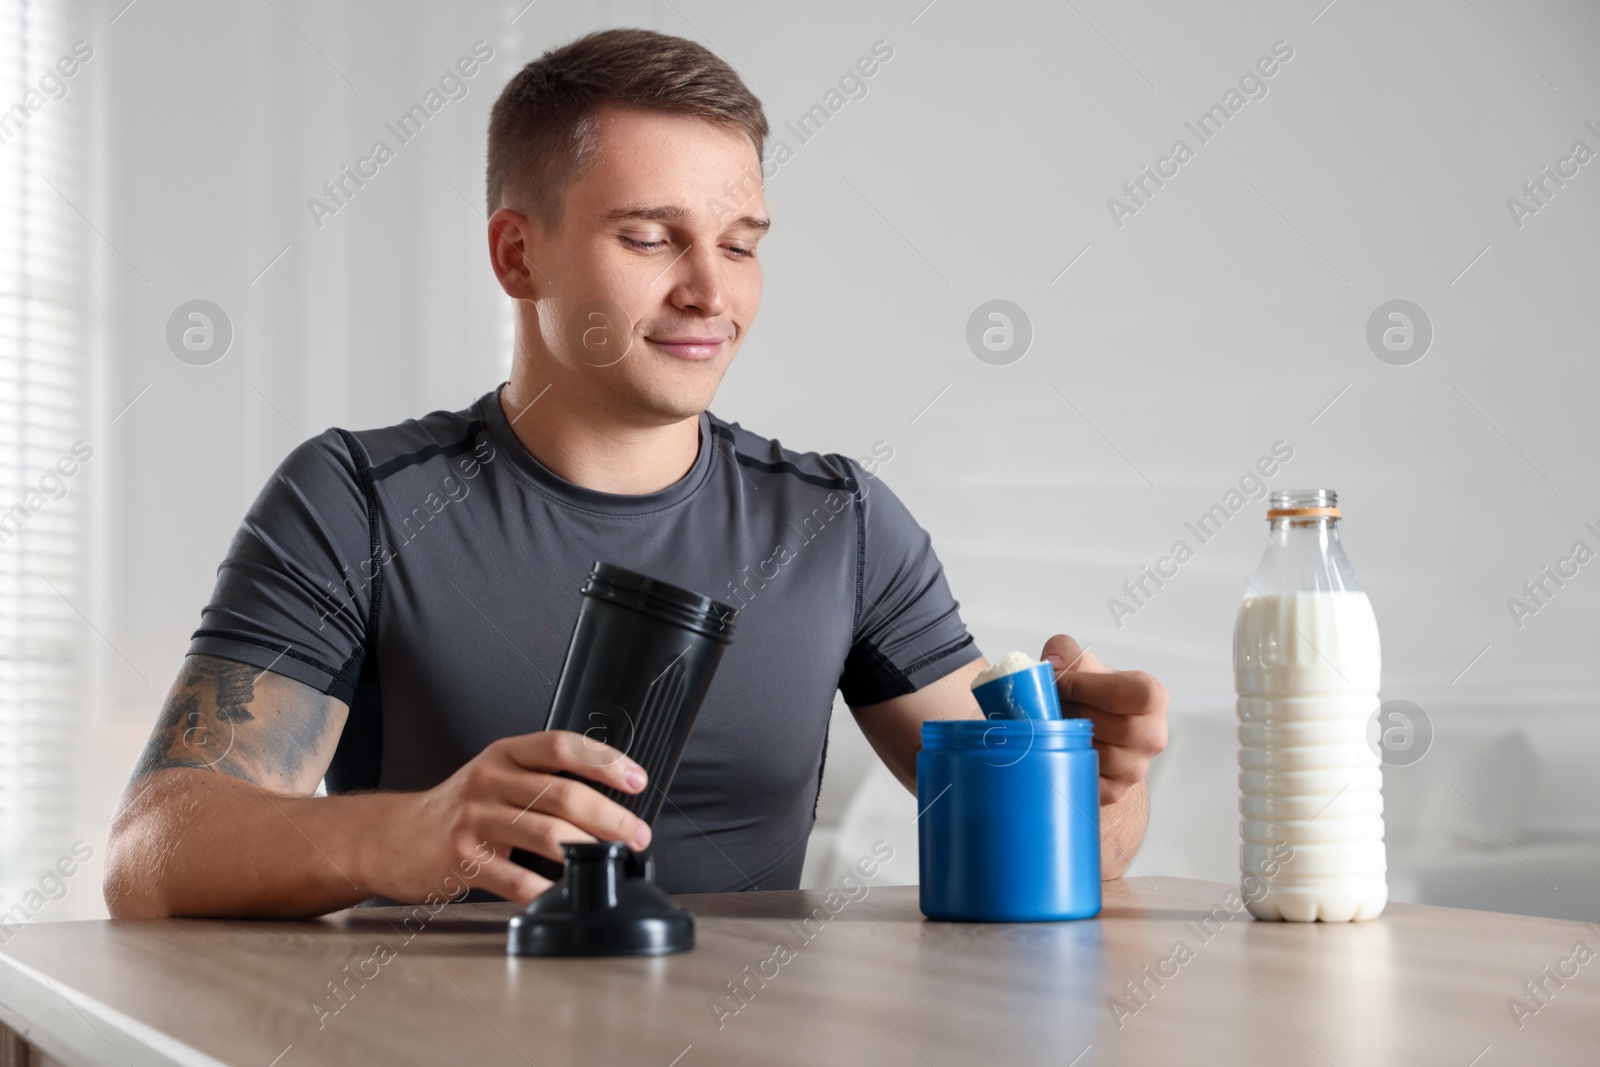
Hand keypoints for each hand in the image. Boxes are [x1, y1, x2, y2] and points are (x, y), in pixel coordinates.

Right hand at [374, 730, 652, 904]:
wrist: (394, 837)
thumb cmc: (460, 808)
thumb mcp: (497, 776)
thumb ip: (543, 780)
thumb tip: (608, 803)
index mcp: (505, 754)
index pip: (563, 746)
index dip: (606, 761)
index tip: (637, 780)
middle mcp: (490, 780)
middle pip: (563, 794)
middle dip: (611, 817)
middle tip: (638, 835)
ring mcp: (475, 819)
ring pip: (546, 834)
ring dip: (589, 851)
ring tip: (613, 862)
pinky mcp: (462, 859)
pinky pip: (515, 877)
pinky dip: (546, 888)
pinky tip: (565, 893)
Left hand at [1041, 634, 1167, 804]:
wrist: (1096, 736)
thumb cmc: (1090, 695)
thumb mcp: (1083, 666)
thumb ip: (1067, 652)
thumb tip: (1054, 661)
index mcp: (1151, 696)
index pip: (1134, 694)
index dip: (1088, 686)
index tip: (1056, 681)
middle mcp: (1152, 735)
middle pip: (1107, 725)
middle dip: (1069, 712)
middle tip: (1045, 705)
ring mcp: (1136, 768)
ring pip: (1092, 753)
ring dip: (1063, 737)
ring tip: (1049, 724)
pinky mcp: (1114, 791)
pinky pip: (1082, 777)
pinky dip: (1064, 761)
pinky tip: (1055, 747)